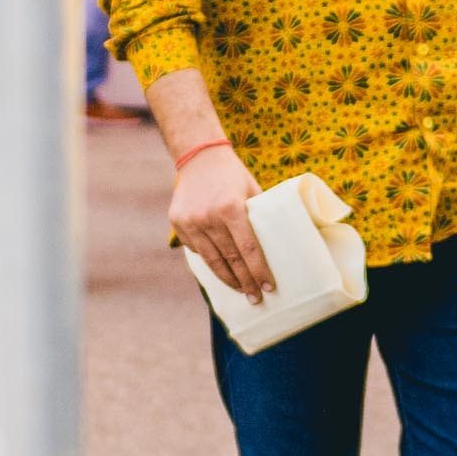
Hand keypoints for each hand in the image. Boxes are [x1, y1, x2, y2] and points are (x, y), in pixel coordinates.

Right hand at [170, 144, 271, 302]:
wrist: (199, 156)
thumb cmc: (233, 176)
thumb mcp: (252, 191)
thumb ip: (260, 217)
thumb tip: (279, 244)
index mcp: (231, 208)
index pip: (248, 249)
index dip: (259, 271)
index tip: (269, 287)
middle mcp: (208, 217)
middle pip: (231, 259)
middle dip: (245, 282)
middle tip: (257, 299)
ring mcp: (190, 221)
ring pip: (212, 260)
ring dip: (228, 279)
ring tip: (241, 291)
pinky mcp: (178, 223)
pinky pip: (197, 250)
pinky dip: (210, 261)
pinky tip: (222, 271)